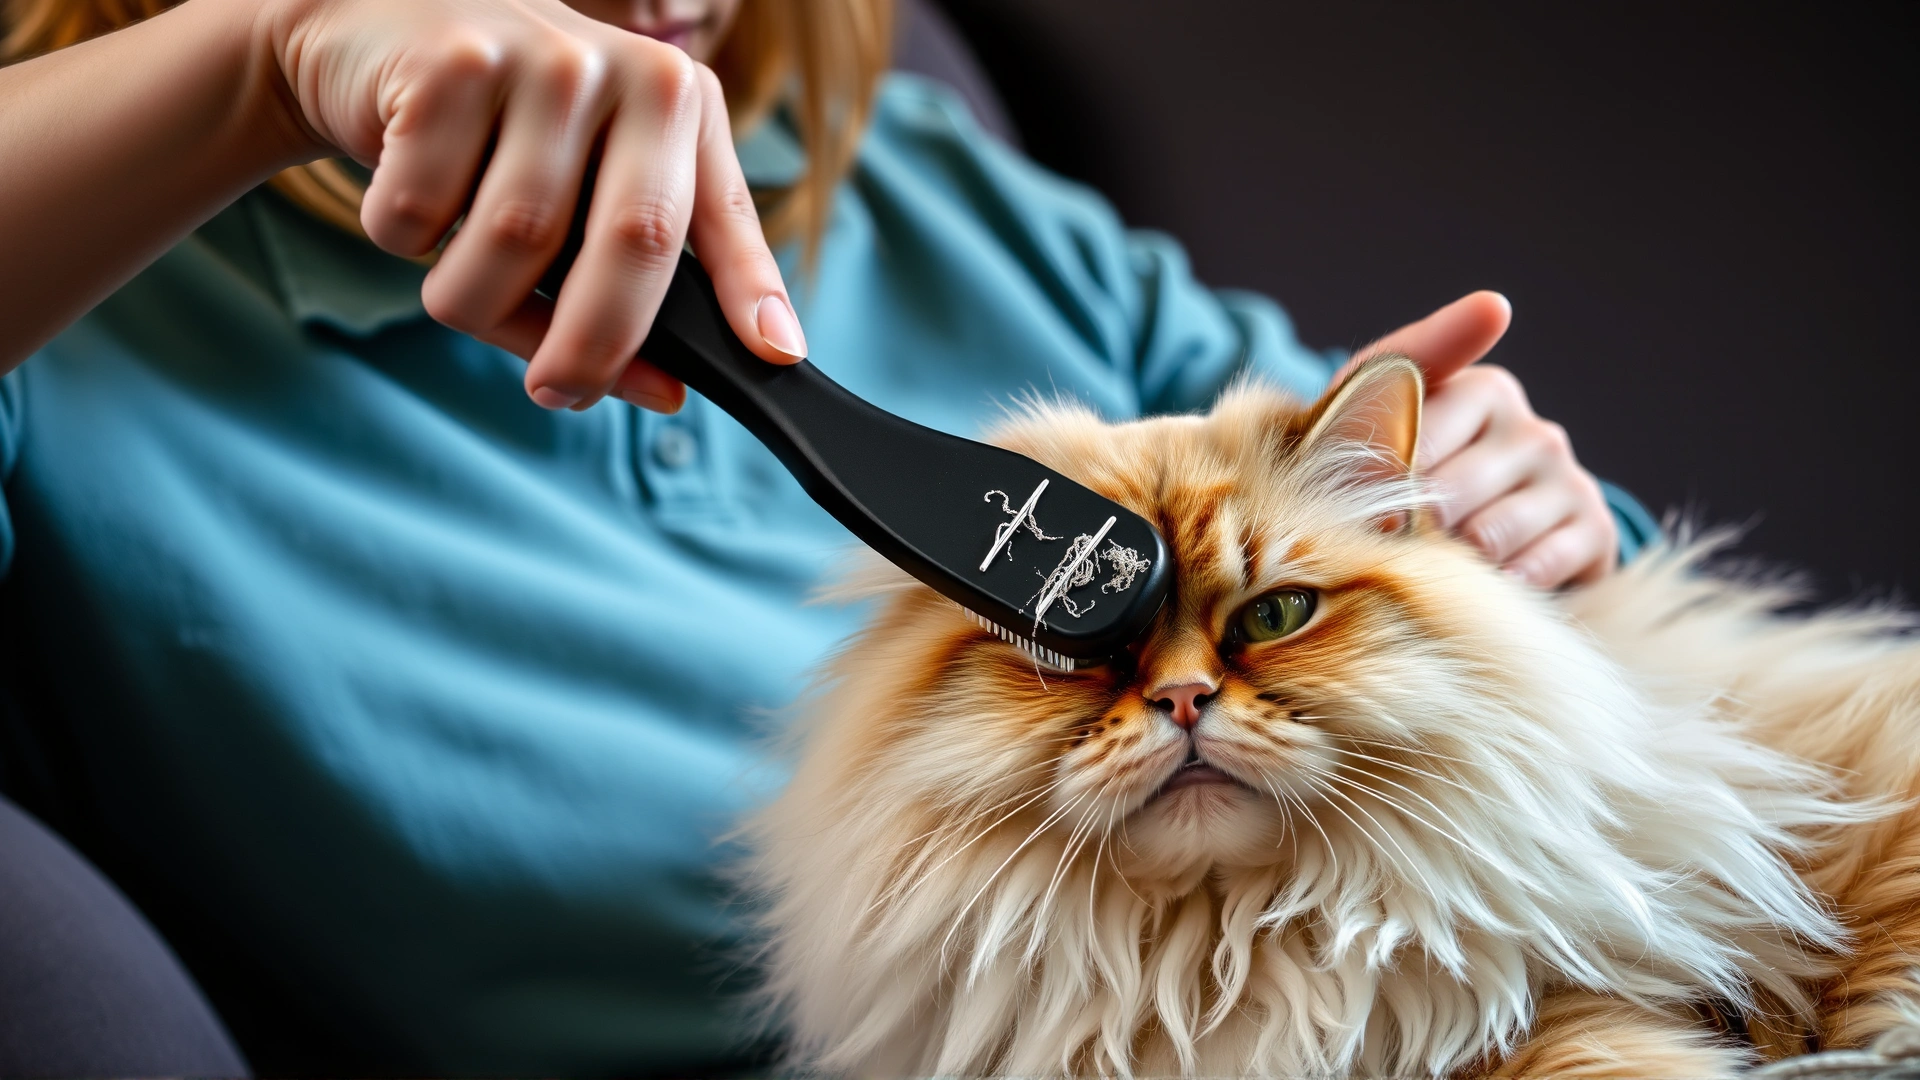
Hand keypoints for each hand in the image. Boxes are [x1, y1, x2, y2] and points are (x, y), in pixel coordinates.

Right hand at [262, 0, 803, 411]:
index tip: (773, 355)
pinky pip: (423, 214)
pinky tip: (413, 193)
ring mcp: (539, 60)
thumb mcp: (595, 178)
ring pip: (512, 244)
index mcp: (678, 101)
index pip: (721, 216)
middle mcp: (623, 69)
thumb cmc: (505, 129)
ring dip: (472, 296)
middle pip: (630, 241)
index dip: (751, 290)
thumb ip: (640, 277)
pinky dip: (407, 235)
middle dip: (594, 345)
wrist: (376, 28)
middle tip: (559, 391)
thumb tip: (670, 390)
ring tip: (461, 274)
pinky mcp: (449, 66)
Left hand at [1340, 293, 1617, 587]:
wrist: (1457, 559)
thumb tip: (1495, 308)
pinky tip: (1479, 584)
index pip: (1421, 432)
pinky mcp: (1594, 534)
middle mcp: (1533, 430)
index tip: (1361, 501)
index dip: (1379, 479)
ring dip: (1449, 562)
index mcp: (1483, 390)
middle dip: (1406, 530)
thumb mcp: (1371, 422)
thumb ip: (1392, 378)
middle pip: (1448, 492)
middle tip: (1386, 546)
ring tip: (1430, 564)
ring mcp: (1568, 483)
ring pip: (1488, 536)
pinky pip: (1531, 570)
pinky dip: (1494, 586)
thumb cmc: (1399, 480)